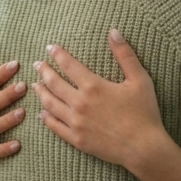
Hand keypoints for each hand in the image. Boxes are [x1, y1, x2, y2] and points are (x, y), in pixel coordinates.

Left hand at [33, 30, 171, 170]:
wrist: (144, 148)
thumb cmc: (144, 113)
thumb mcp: (139, 79)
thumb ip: (125, 54)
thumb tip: (113, 32)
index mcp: (93, 86)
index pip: (69, 65)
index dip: (58, 54)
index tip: (50, 47)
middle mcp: (80, 103)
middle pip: (54, 83)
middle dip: (44, 71)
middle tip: (37, 65)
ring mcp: (76, 123)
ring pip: (50, 105)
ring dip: (41, 93)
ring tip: (36, 86)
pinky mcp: (77, 140)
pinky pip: (55, 127)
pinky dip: (46, 118)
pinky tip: (43, 113)